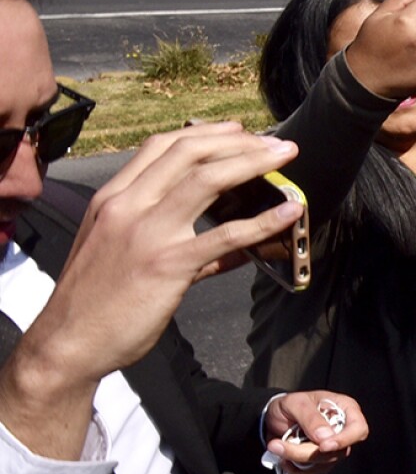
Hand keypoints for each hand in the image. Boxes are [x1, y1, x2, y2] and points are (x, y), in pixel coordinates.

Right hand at [1, 124, 302, 458]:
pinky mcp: (168, 264)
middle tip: (274, 142)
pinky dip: (263, 221)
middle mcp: (128, 206)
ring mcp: (148, 233)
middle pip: (188, 152)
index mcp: (113, 199)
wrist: (68, 342)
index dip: (205, 134)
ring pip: (207, 179)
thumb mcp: (118, 252)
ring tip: (285, 157)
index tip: (237, 132)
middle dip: (238, 140)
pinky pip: (225, 236)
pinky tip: (288, 213)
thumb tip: (227, 248)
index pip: (160, 147)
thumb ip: (170, 240)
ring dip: (253, 162)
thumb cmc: (96, 302)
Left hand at [264, 391, 370, 473]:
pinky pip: (313, 471)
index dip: (345, 440)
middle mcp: (344, 430)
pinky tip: (283, 456)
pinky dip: (295, 467)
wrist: (275, 417)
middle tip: (279, 445)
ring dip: (297, 459)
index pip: (358, 429)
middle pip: (338, 451)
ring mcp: (334, 447)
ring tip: (275, 446)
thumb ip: (310, 417)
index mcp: (345, 409)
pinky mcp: (322, 460)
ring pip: (324, 463)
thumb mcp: (296, 403)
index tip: (323, 446)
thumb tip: (326, 436)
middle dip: (308, 452)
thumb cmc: (290, 405)